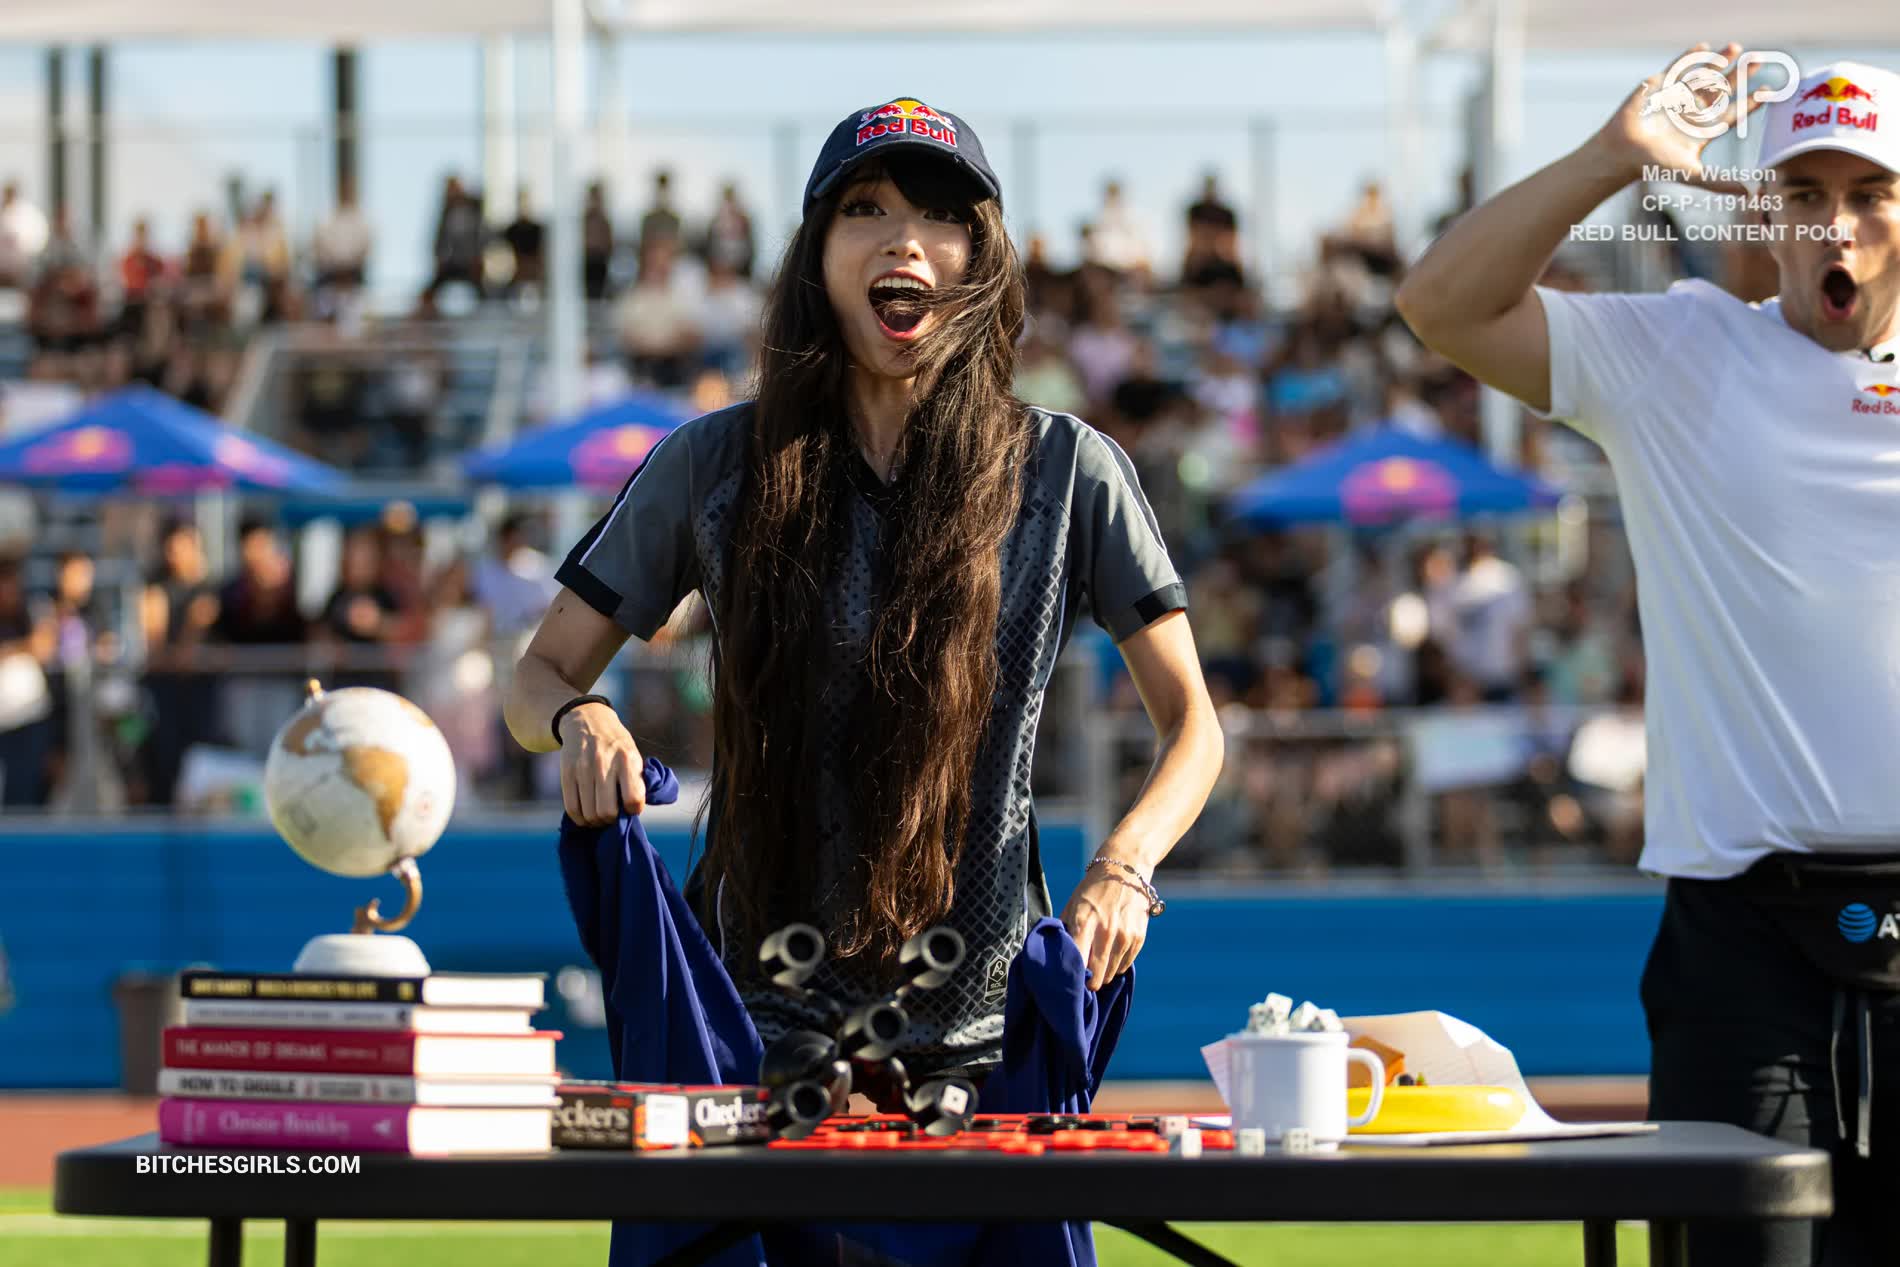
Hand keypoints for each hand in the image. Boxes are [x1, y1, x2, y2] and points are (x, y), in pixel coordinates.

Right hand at [558, 701, 646, 826]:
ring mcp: (583, 769)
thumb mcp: (633, 754)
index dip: (634, 810)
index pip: (633, 799)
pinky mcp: (567, 773)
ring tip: (599, 816)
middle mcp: (604, 763)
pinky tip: (586, 815)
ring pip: (589, 814)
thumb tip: (636, 810)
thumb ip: (638, 779)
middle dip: (611, 820)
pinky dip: (580, 819)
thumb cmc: (616, 745)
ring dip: (596, 821)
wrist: (587, 721)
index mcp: (627, 759)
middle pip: (607, 812)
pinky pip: (572, 808)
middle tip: (612, 815)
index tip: (631, 807)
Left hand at [1060, 861, 1151, 990]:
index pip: (1077, 963)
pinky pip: (1125, 965)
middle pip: (1097, 976)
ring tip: (1097, 961)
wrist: (1124, 870)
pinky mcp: (1139, 938)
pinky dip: (1117, 964)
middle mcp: (1106, 932)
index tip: (1070, 980)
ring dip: (1103, 973)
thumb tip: (1056, 957)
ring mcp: (1125, 936)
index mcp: (1084, 923)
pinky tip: (1111, 951)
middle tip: (1084, 980)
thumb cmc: (1092, 891)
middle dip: (1089, 982)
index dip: (1073, 976)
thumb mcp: (1072, 905)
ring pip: (1111, 974)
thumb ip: (1065, 931)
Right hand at [1590, 43, 1764, 193]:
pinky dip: (1690, 57)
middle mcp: (1694, 110)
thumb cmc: (1654, 165)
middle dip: (1741, 74)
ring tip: (1736, 47)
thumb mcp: (1692, 174)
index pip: (1734, 112)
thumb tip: (1750, 193)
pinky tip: (1704, 47)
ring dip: (1720, 61)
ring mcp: (1678, 97)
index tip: (1769, 92)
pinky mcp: (1660, 87)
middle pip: (1724, 88)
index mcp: (1704, 128)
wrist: (1623, 153)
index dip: (1752, 102)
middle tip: (1758, 60)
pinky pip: (1677, 68)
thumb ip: (1720, 183)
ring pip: (1704, 75)